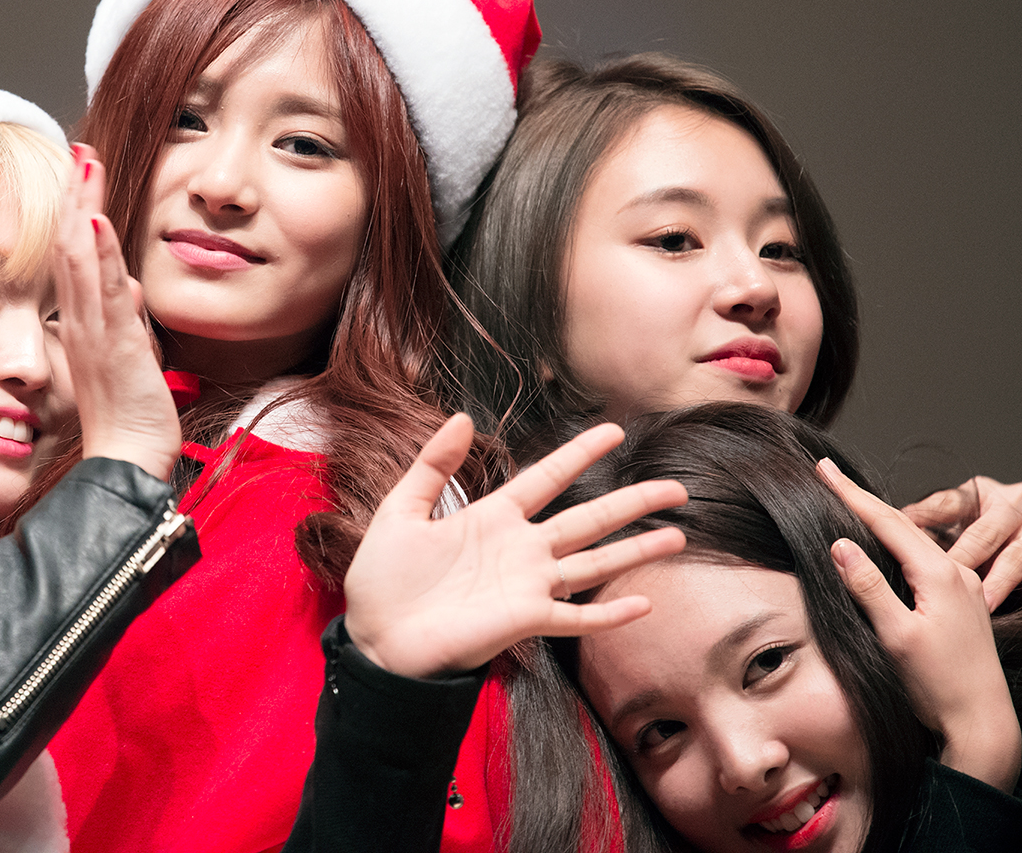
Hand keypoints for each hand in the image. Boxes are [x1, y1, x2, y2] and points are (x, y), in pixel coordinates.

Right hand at [53, 144, 179, 481]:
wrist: (124, 462)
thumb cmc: (128, 414)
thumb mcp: (131, 356)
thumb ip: (128, 320)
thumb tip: (134, 288)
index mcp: (86, 322)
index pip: (75, 256)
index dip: (75, 210)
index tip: (81, 169)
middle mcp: (83, 322)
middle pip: (71, 247)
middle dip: (74, 195)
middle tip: (79, 149)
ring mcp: (95, 333)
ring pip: (83, 262)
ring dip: (82, 210)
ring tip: (84, 167)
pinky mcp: (115, 348)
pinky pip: (106, 297)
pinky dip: (100, 259)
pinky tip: (96, 225)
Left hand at [344, 417, 687, 678]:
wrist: (376, 638)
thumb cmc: (384, 580)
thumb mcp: (401, 510)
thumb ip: (433, 466)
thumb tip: (462, 418)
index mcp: (491, 518)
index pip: (546, 477)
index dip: (579, 454)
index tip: (613, 431)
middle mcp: (519, 549)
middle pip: (588, 517)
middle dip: (632, 502)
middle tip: (676, 487)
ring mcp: (527, 585)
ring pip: (594, 562)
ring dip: (636, 550)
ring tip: (679, 535)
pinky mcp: (524, 620)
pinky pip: (576, 616)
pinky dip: (609, 613)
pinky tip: (643, 603)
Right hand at [821, 459, 1020, 792]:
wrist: (981, 721)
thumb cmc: (938, 684)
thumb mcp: (895, 635)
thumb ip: (868, 587)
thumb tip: (840, 545)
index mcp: (939, 575)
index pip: (886, 522)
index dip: (851, 494)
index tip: (824, 469)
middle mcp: (955, 573)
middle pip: (902, 524)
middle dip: (863, 499)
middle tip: (830, 476)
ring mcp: (962, 587)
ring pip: (915, 541)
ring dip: (881, 521)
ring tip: (851, 503)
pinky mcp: (962, 603)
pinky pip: (926, 560)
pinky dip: (899, 545)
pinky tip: (886, 548)